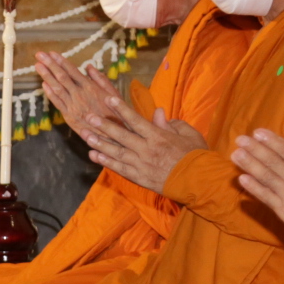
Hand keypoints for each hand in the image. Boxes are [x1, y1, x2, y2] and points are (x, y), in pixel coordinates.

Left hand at [37, 52, 117, 134]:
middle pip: (62, 77)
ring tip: (37, 66)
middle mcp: (79, 94)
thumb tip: (88, 66)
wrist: (113, 134)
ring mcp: (73, 106)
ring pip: (57, 88)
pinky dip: (50, 93)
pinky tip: (44, 85)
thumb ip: (100, 79)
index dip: (61, 61)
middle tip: (39, 54)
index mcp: (90, 87)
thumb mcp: (112, 93)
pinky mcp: (69, 117)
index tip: (51, 53)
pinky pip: (57, 103)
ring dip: (46, 76)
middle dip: (50, 64)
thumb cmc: (116, 113)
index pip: (72, 71)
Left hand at [75, 96, 204, 192]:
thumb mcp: (188, 134)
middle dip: (104, 125)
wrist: (198, 183)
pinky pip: (120, 168)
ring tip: (85, 135)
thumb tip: (158, 112)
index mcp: (158, 137)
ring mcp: (141, 165)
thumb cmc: (196, 156)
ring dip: (99, 143)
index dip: (121, 110)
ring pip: (116, 152)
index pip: (136, 120)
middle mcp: (146, 150)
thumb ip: (171, 123)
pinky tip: (94, 156)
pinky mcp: (139, 178)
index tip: (108, 100)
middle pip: (121, 136)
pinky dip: (106, 162)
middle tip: (88, 117)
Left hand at [232, 129, 283, 278]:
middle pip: (272, 162)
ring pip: (266, 177)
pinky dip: (253, 188)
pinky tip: (242, 178)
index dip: (271, 141)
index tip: (258, 133)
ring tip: (236, 154)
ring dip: (250, 165)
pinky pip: (266, 197)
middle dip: (255, 149)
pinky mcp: (283, 212)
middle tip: (240, 139)